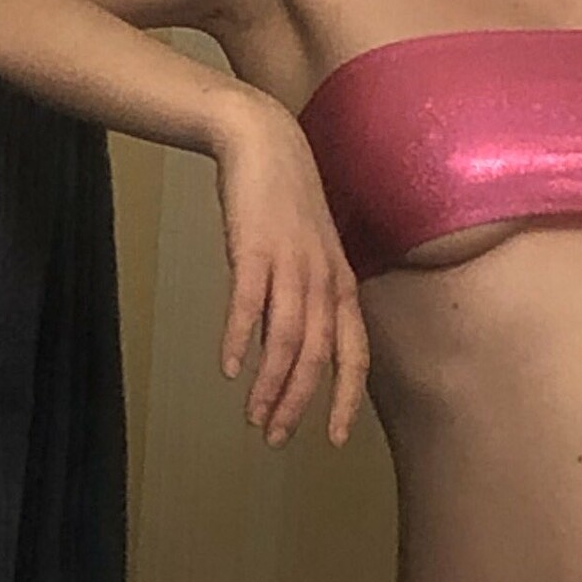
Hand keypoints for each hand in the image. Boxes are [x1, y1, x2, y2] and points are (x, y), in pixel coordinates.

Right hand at [212, 104, 368, 448]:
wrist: (265, 143)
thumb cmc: (286, 203)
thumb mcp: (312, 254)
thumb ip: (310, 298)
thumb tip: (294, 348)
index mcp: (341, 285)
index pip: (354, 354)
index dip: (344, 399)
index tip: (331, 438)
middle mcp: (323, 279)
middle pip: (318, 356)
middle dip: (299, 404)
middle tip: (275, 437)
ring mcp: (291, 264)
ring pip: (287, 339)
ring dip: (270, 384)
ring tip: (253, 416)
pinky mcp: (255, 249)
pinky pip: (249, 304)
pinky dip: (239, 339)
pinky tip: (227, 367)